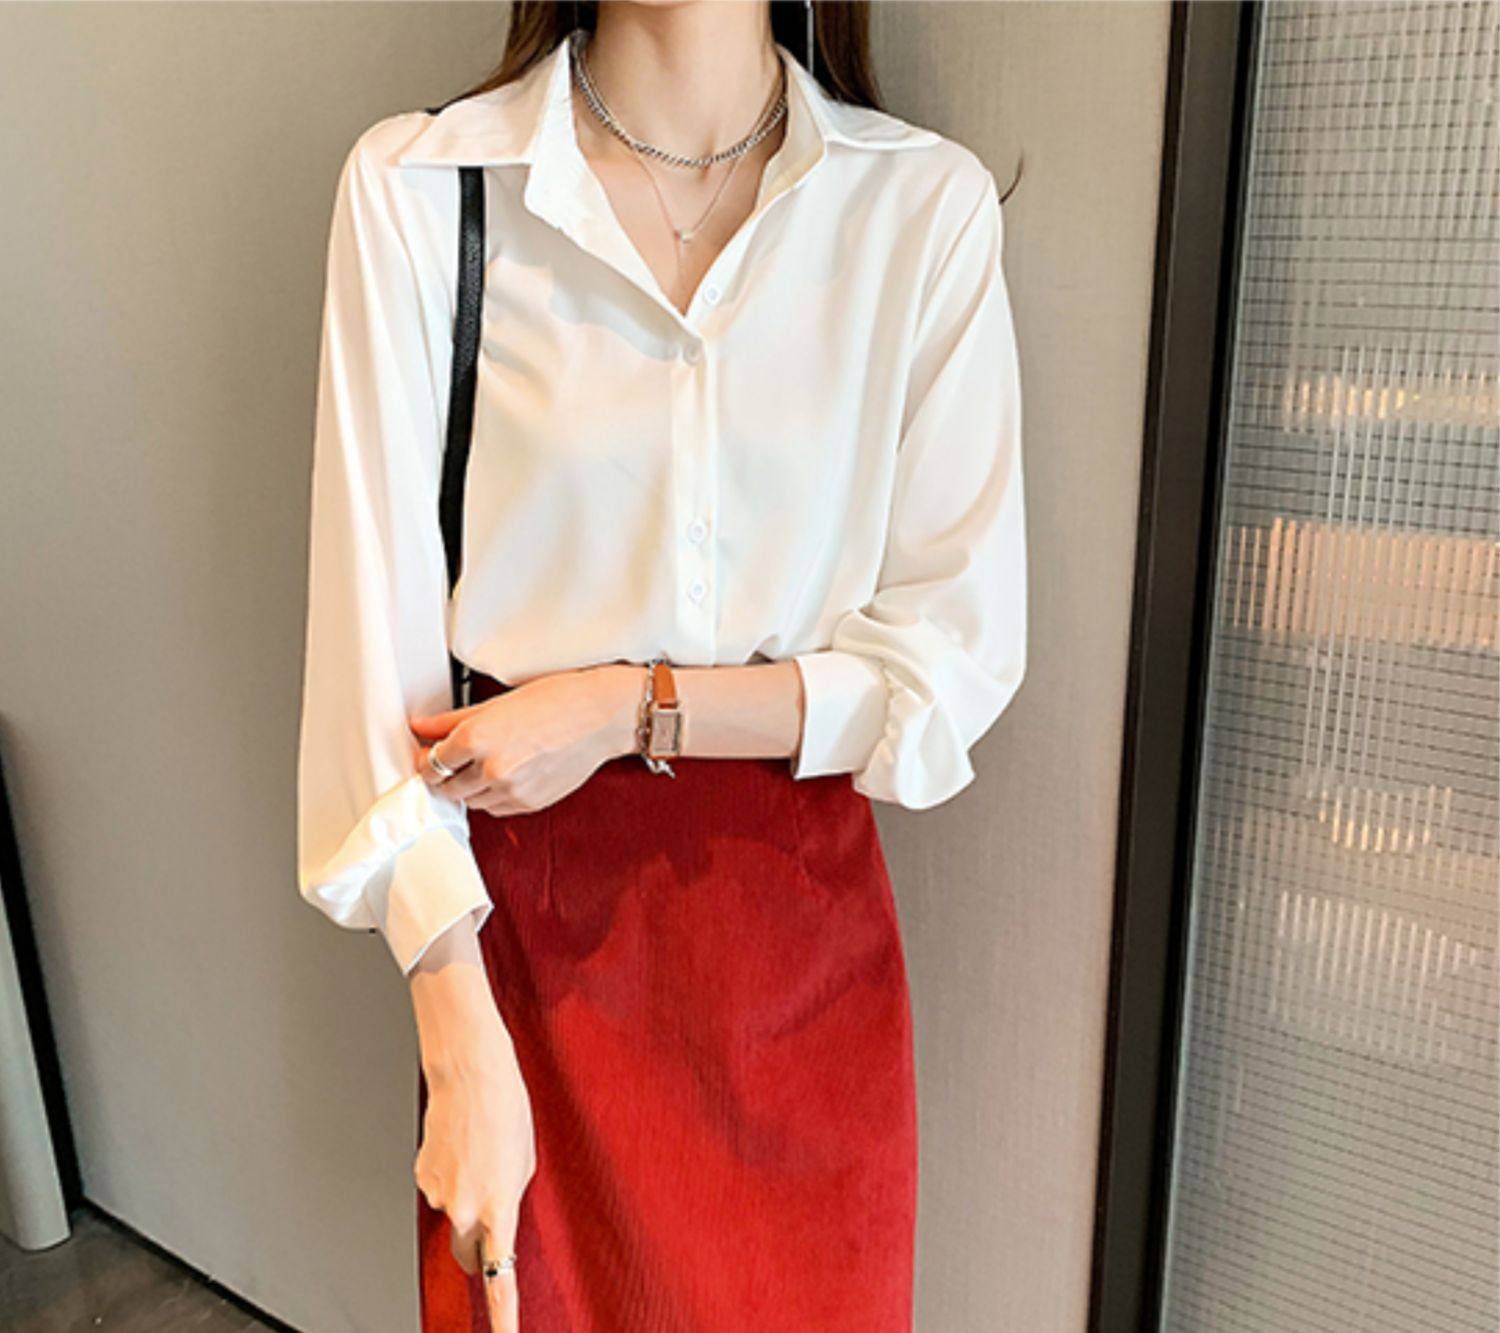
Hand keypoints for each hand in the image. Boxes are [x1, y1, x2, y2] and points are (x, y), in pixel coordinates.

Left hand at [411, 663, 642, 816]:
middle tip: (455, 758)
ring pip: (471, 801)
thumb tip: (421, 726)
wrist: (601, 717)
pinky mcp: (529, 804)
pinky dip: (494, 795)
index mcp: (476, 737)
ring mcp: (510, 790)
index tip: (429, 754)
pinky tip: (507, 773)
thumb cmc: (557, 700)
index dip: (427, 759)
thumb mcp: (496, 702)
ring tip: (488, 762)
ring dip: (470, 786)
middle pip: (446, 787)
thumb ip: (452, 720)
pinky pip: (496, 808)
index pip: (431, 764)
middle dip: (446, 774)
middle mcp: (490, 768)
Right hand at [411, 922, 534, 1332]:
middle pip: (468, 1252)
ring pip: (453, 1214)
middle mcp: (465, 1208)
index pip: (500, 1276)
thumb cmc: (506, 1109)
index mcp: (500, 1206)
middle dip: (477, 1244)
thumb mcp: (525, 1160)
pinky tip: (460, 1145)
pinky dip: (450, 1175)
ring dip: (465, 1194)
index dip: (503, 1314)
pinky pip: (440, 1189)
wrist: (469, 1072)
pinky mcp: (421, 1176)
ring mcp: (438, 1194)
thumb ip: (511, 1198)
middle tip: (488, 1206)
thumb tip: (495, 1220)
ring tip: (479, 1151)